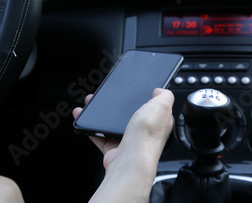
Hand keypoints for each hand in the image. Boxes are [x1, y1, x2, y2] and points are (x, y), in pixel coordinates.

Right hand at [72, 88, 174, 202]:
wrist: (130, 160)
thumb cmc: (147, 137)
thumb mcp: (161, 106)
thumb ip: (164, 96)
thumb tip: (160, 91)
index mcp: (158, 121)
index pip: (153, 108)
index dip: (144, 98)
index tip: (133, 91)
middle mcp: (144, 132)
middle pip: (129, 114)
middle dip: (117, 105)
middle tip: (107, 96)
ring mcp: (128, 141)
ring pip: (113, 124)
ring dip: (101, 114)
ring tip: (91, 103)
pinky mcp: (113, 148)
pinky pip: (100, 136)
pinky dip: (91, 128)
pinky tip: (87, 121)